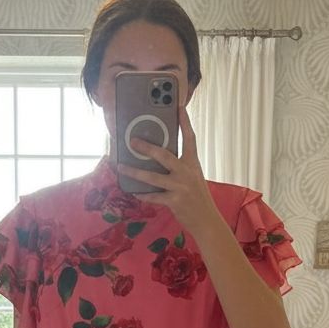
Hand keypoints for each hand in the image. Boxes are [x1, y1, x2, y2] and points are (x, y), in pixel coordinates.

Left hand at [122, 105, 219, 234]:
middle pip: (164, 155)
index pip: (190, 138)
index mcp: (193, 163)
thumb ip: (180, 167)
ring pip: (153, 177)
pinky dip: (142, 194)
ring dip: (134, 171)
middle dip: (146, 147)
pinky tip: (133, 191)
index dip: (184, 122)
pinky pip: (153, 196)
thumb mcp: (193, 178)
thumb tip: (157, 159)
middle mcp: (187, 172)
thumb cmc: (197, 198)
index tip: (179, 106)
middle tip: (132, 141)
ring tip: (121, 167)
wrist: (207, 221)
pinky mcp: (174, 201)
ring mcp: (180, 187)